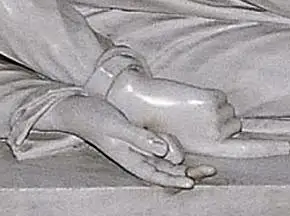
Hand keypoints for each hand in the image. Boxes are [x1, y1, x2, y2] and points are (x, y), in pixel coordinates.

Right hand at [40, 94, 217, 189]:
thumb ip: (139, 138)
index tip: (192, 182)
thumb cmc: (94, 117)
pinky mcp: (137, 137)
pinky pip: (159, 148)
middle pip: (166, 171)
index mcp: (130, 159)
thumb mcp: (117, 126)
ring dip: (183, 164)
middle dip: (188, 173)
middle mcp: (136, 156)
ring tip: (204, 163)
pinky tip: (182, 148)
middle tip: (211, 170)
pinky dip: (172, 150)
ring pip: (165, 161)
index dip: (175, 180)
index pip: (157, 176)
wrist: (78, 107)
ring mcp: (137, 148)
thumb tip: (162, 150)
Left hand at [108, 73, 289, 157]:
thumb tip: (233, 131)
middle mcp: (217, 137)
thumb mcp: (186, 139)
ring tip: (191, 110)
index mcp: (210, 150)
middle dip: (224, 120)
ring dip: (216, 108)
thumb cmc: (160, 123)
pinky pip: (221, 97)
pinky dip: (211, 96)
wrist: (139, 103)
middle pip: (238, 124)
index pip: (247, 151)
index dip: (270, 149)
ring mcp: (214, 118)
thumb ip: (209, 139)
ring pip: (229, 109)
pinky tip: (191, 100)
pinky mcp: (209, 100)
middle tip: (199, 118)